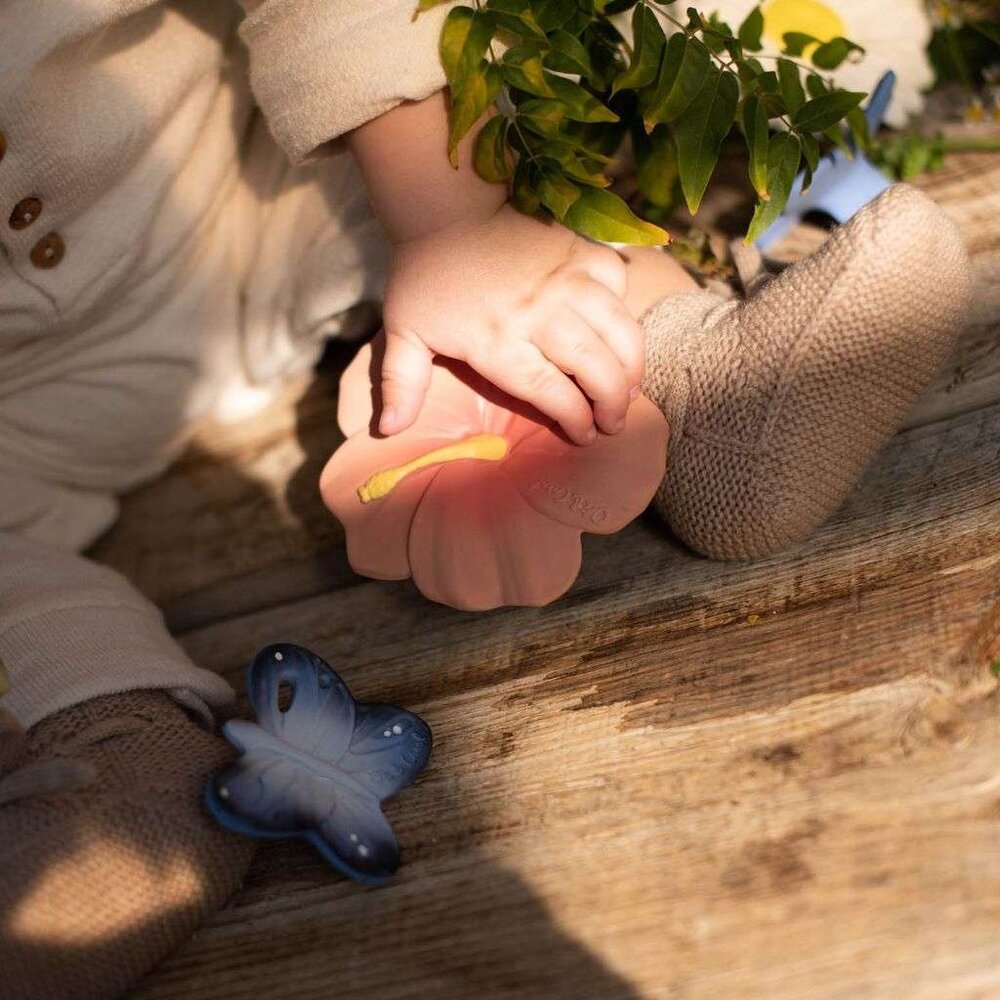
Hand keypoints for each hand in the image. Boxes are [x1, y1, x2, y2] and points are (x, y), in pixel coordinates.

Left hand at [378, 202, 644, 444]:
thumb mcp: (403, 331)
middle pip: (594, 368)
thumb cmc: (425, 276)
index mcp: (496, 339)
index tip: (584, 436)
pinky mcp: (581, 248)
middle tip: (615, 422)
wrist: (445, 206)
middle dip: (613, 403)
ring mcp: (565, 277)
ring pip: (618, 330)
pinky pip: (618, 284)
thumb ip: (401, 383)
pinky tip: (618, 331)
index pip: (550, 391)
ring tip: (630, 389)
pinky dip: (623, 309)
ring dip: (631, 366)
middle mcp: (538, 312)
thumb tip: (389, 430)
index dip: (575, 419)